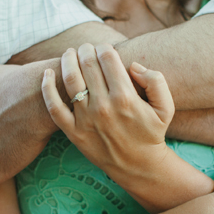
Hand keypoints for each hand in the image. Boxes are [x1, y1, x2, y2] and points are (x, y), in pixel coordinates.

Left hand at [41, 44, 173, 181]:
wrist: (138, 166)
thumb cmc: (151, 133)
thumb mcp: (166, 107)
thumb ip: (156, 81)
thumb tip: (133, 65)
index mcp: (125, 97)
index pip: (107, 58)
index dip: (104, 47)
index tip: (104, 48)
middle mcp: (103, 106)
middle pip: (87, 64)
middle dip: (86, 50)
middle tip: (86, 48)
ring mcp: (86, 120)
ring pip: (70, 79)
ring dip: (68, 60)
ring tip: (70, 53)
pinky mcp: (73, 132)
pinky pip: (53, 107)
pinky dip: (47, 87)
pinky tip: (47, 73)